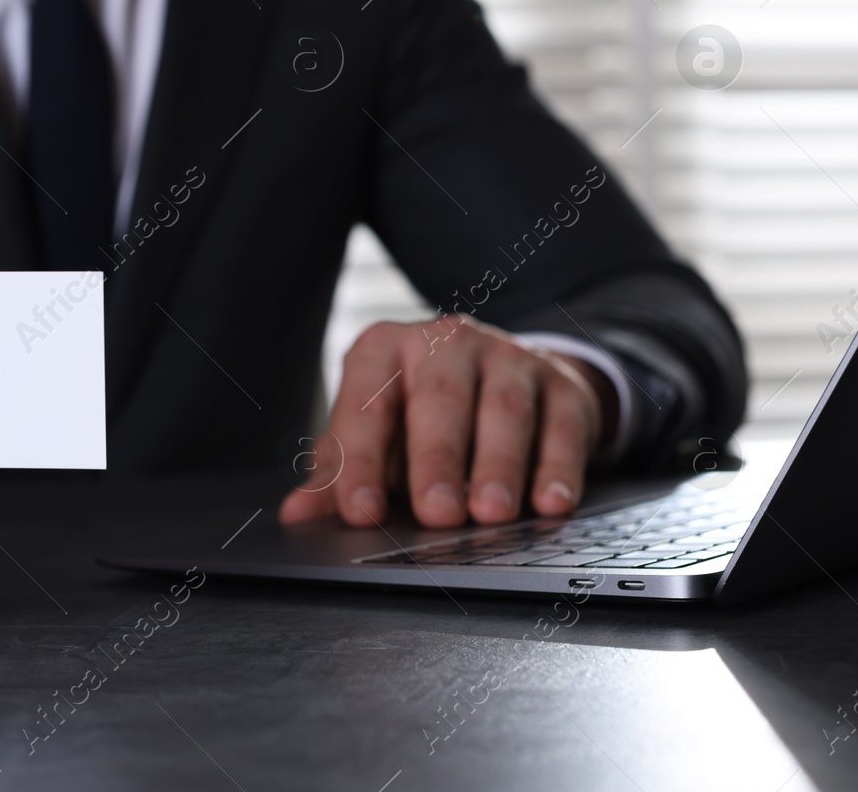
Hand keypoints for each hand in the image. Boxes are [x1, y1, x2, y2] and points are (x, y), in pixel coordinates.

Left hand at [279, 315, 612, 528]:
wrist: (508, 383)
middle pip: (439, 398)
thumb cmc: (421, 419)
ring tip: (491, 513)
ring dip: (498, 465)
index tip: (361, 512)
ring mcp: (507, 355)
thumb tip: (297, 514)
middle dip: (436, 460)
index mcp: (384, 351)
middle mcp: (444, 342)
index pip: (367, 405)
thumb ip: (339, 474)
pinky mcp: (560, 383)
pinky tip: (549, 504)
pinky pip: (560, 424)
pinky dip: (557, 467)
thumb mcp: (376, 438)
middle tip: (437, 515)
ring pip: (503, 408)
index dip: (361, 460)